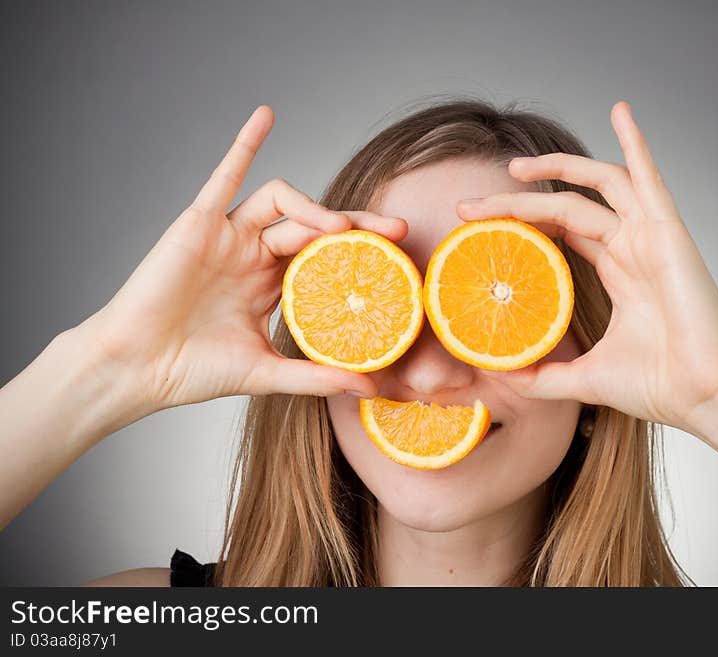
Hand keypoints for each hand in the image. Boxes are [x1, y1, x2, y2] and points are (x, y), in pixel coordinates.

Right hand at [82, 105, 402, 413]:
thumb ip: (317, 376)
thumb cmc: (195, 370)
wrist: (138, 369)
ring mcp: (229, 236)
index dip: (363, 253)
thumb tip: (369, 387)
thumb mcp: (268, 373)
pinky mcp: (199, 223)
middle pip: (315, 225)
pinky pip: (224, 176)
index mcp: (273, 284)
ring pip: (281, 202)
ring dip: (314, 207)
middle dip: (356, 225)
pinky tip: (265, 116)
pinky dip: (244, 145)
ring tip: (340, 227)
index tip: (401, 259)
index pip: (328, 256)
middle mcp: (255, 255)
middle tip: (397, 229)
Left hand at [456, 100, 717, 450]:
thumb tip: (500, 378)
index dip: (524, 224)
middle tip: (473, 205)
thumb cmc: (659, 386)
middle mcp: (633, 248)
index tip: (479, 227)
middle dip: (520, 201)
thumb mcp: (584, 378)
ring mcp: (651, 237)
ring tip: (513, 168)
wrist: (706, 397)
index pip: (563, 232)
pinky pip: (650, 178)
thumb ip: (542, 376)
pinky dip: (637, 142)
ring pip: (600, 184)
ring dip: (559, 167)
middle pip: (568, 206)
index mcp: (618, 273)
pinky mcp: (670, 233)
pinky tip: (621, 111)